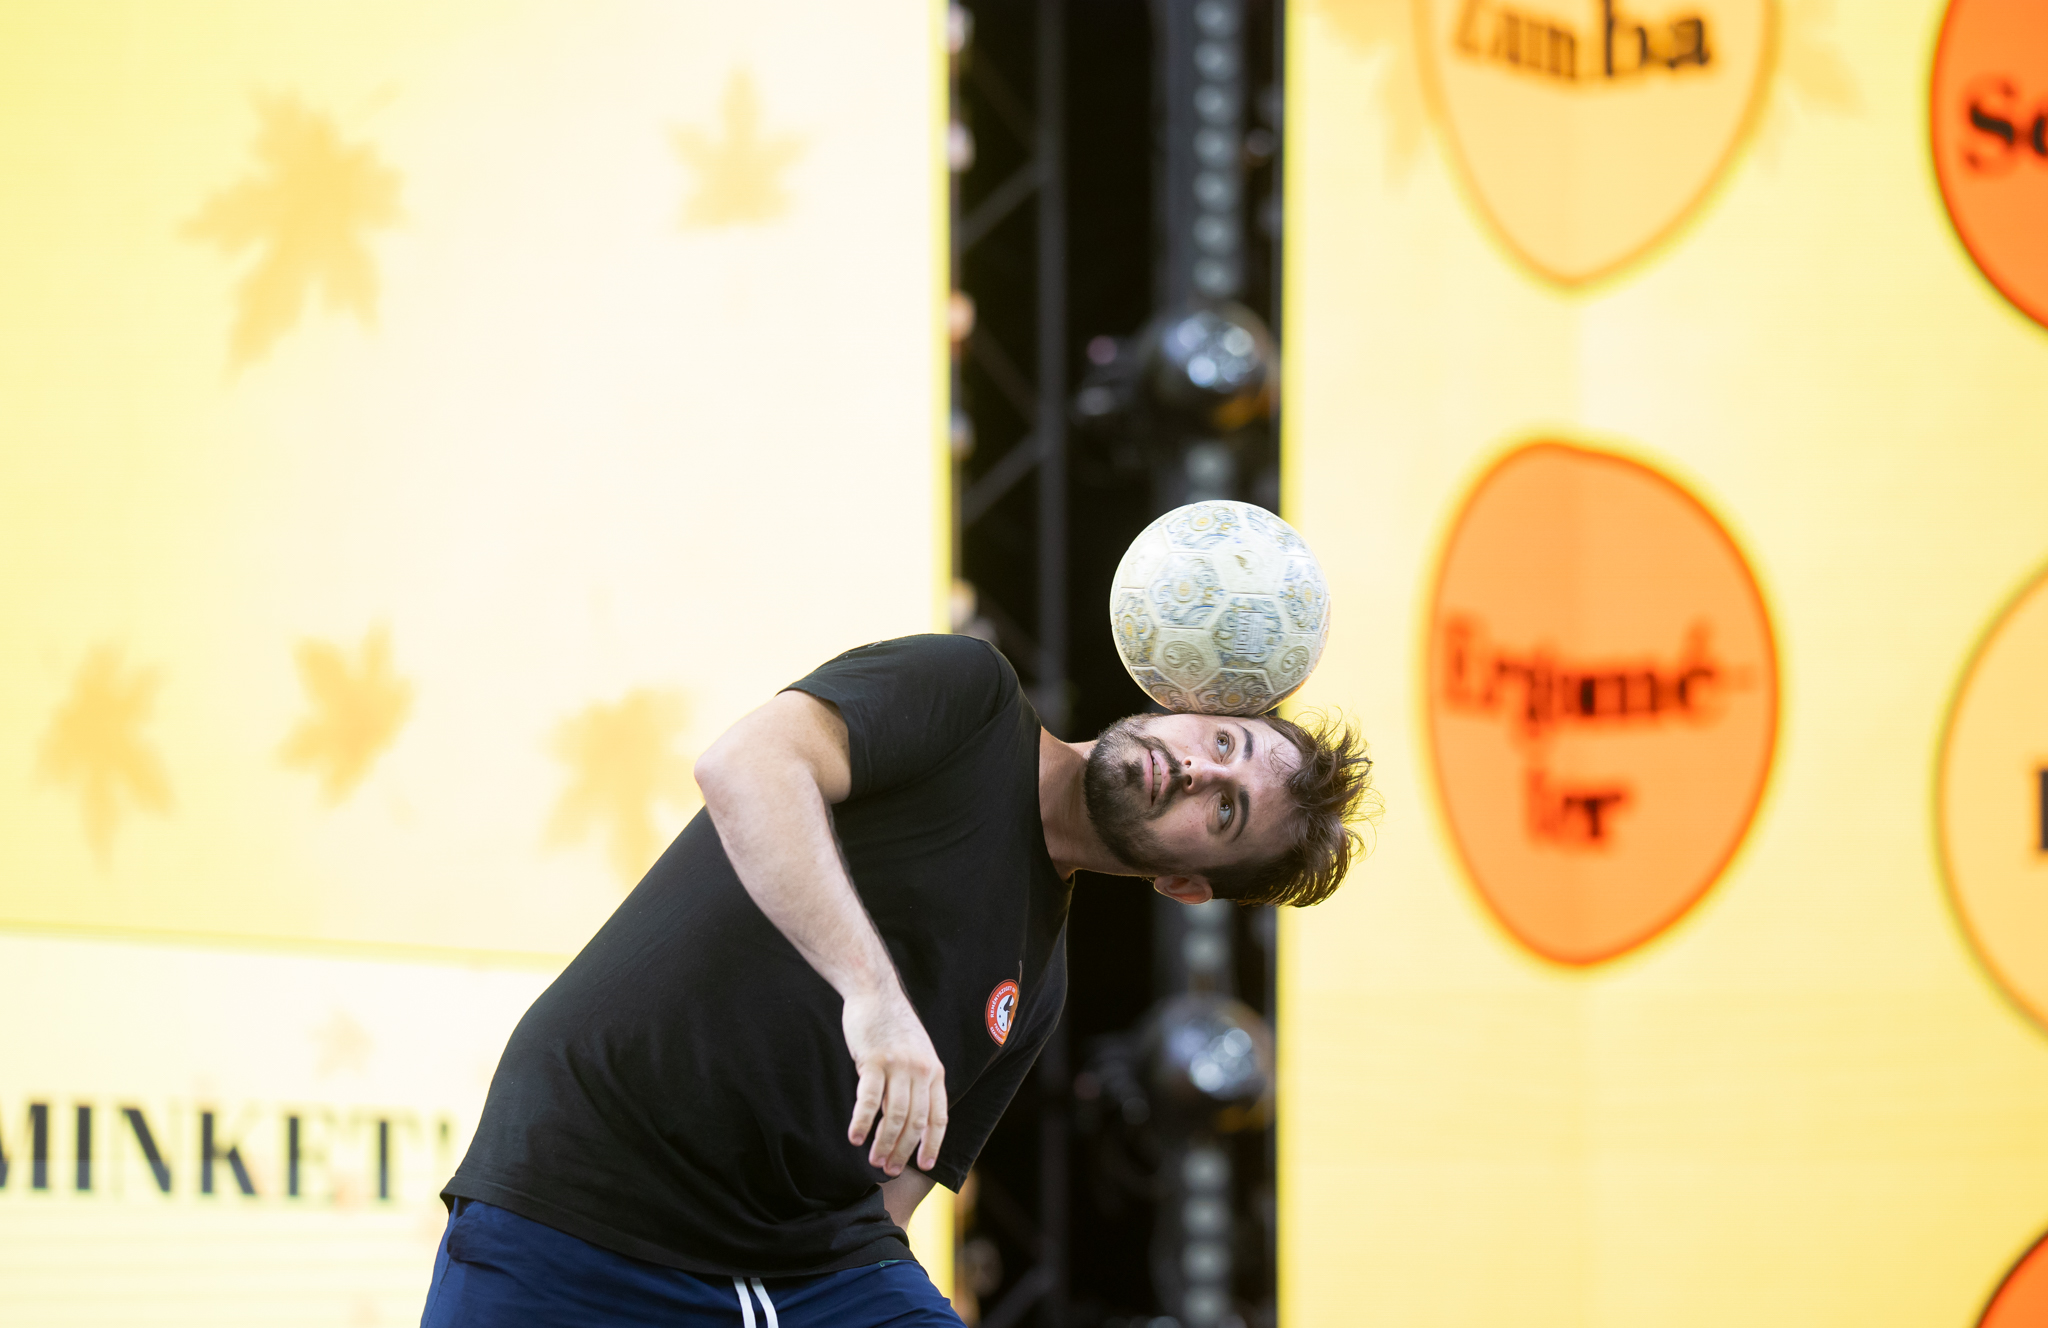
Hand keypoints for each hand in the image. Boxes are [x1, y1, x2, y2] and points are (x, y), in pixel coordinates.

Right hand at [842, 986, 947, 1175]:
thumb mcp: (917, 1052)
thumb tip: (911, 1118)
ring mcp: (898, 1065)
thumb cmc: (892, 1025)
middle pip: (916, 1122)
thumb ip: (917, 1081)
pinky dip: (862, 1122)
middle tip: (890, 1169)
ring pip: (894, 1116)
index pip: (939, 1117)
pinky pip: (869, 1100)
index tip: (924, 1165)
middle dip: (904, 1151)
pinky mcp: (874, 1060)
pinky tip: (854, 1138)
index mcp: (934, 1070)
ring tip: (874, 1161)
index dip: (932, 1144)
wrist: (875, 992)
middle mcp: (921, 1070)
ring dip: (884, 1143)